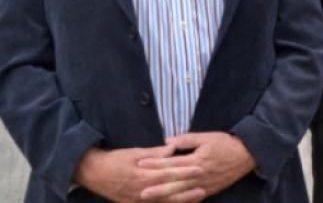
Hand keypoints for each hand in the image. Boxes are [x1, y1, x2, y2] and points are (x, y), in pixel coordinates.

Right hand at [73, 145, 204, 202]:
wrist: (94, 174)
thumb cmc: (115, 160)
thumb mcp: (135, 153)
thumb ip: (155, 153)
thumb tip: (173, 148)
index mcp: (143, 175)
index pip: (169, 174)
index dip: (185, 171)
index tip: (200, 168)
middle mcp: (142, 191)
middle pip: (170, 191)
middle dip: (188, 188)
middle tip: (205, 185)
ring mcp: (138, 201)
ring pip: (165, 202)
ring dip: (182, 199)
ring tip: (199, 195)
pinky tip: (182, 202)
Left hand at [137, 132, 256, 199]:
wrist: (246, 155)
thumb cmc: (225, 143)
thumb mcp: (206, 136)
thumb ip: (186, 139)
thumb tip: (167, 142)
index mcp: (196, 160)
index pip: (172, 162)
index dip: (155, 163)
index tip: (141, 163)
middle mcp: (198, 175)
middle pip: (174, 182)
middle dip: (156, 187)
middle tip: (140, 191)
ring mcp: (203, 185)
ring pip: (181, 193)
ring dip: (165, 196)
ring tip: (150, 199)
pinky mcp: (208, 191)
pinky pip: (191, 199)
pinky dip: (180, 201)